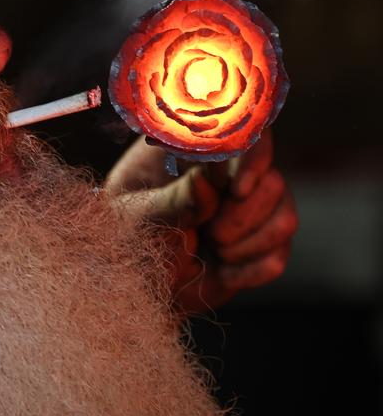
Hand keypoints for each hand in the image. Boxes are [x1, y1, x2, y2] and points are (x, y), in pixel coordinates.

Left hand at [105, 130, 297, 314]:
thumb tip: (206, 181)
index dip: (251, 160)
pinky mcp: (261, 243)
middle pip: (273, 180)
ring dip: (250, 243)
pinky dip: (252, 270)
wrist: (140, 280)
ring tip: (215, 250)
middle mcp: (230, 173)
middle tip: (213, 234)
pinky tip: (223, 272)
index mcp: (196, 151)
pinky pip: (279, 255)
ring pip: (284, 217)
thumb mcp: (140, 216)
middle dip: (244, 215)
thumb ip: (172, 199)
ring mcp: (251, 208)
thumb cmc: (131, 234)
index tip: (235, 190)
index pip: (242, 134)